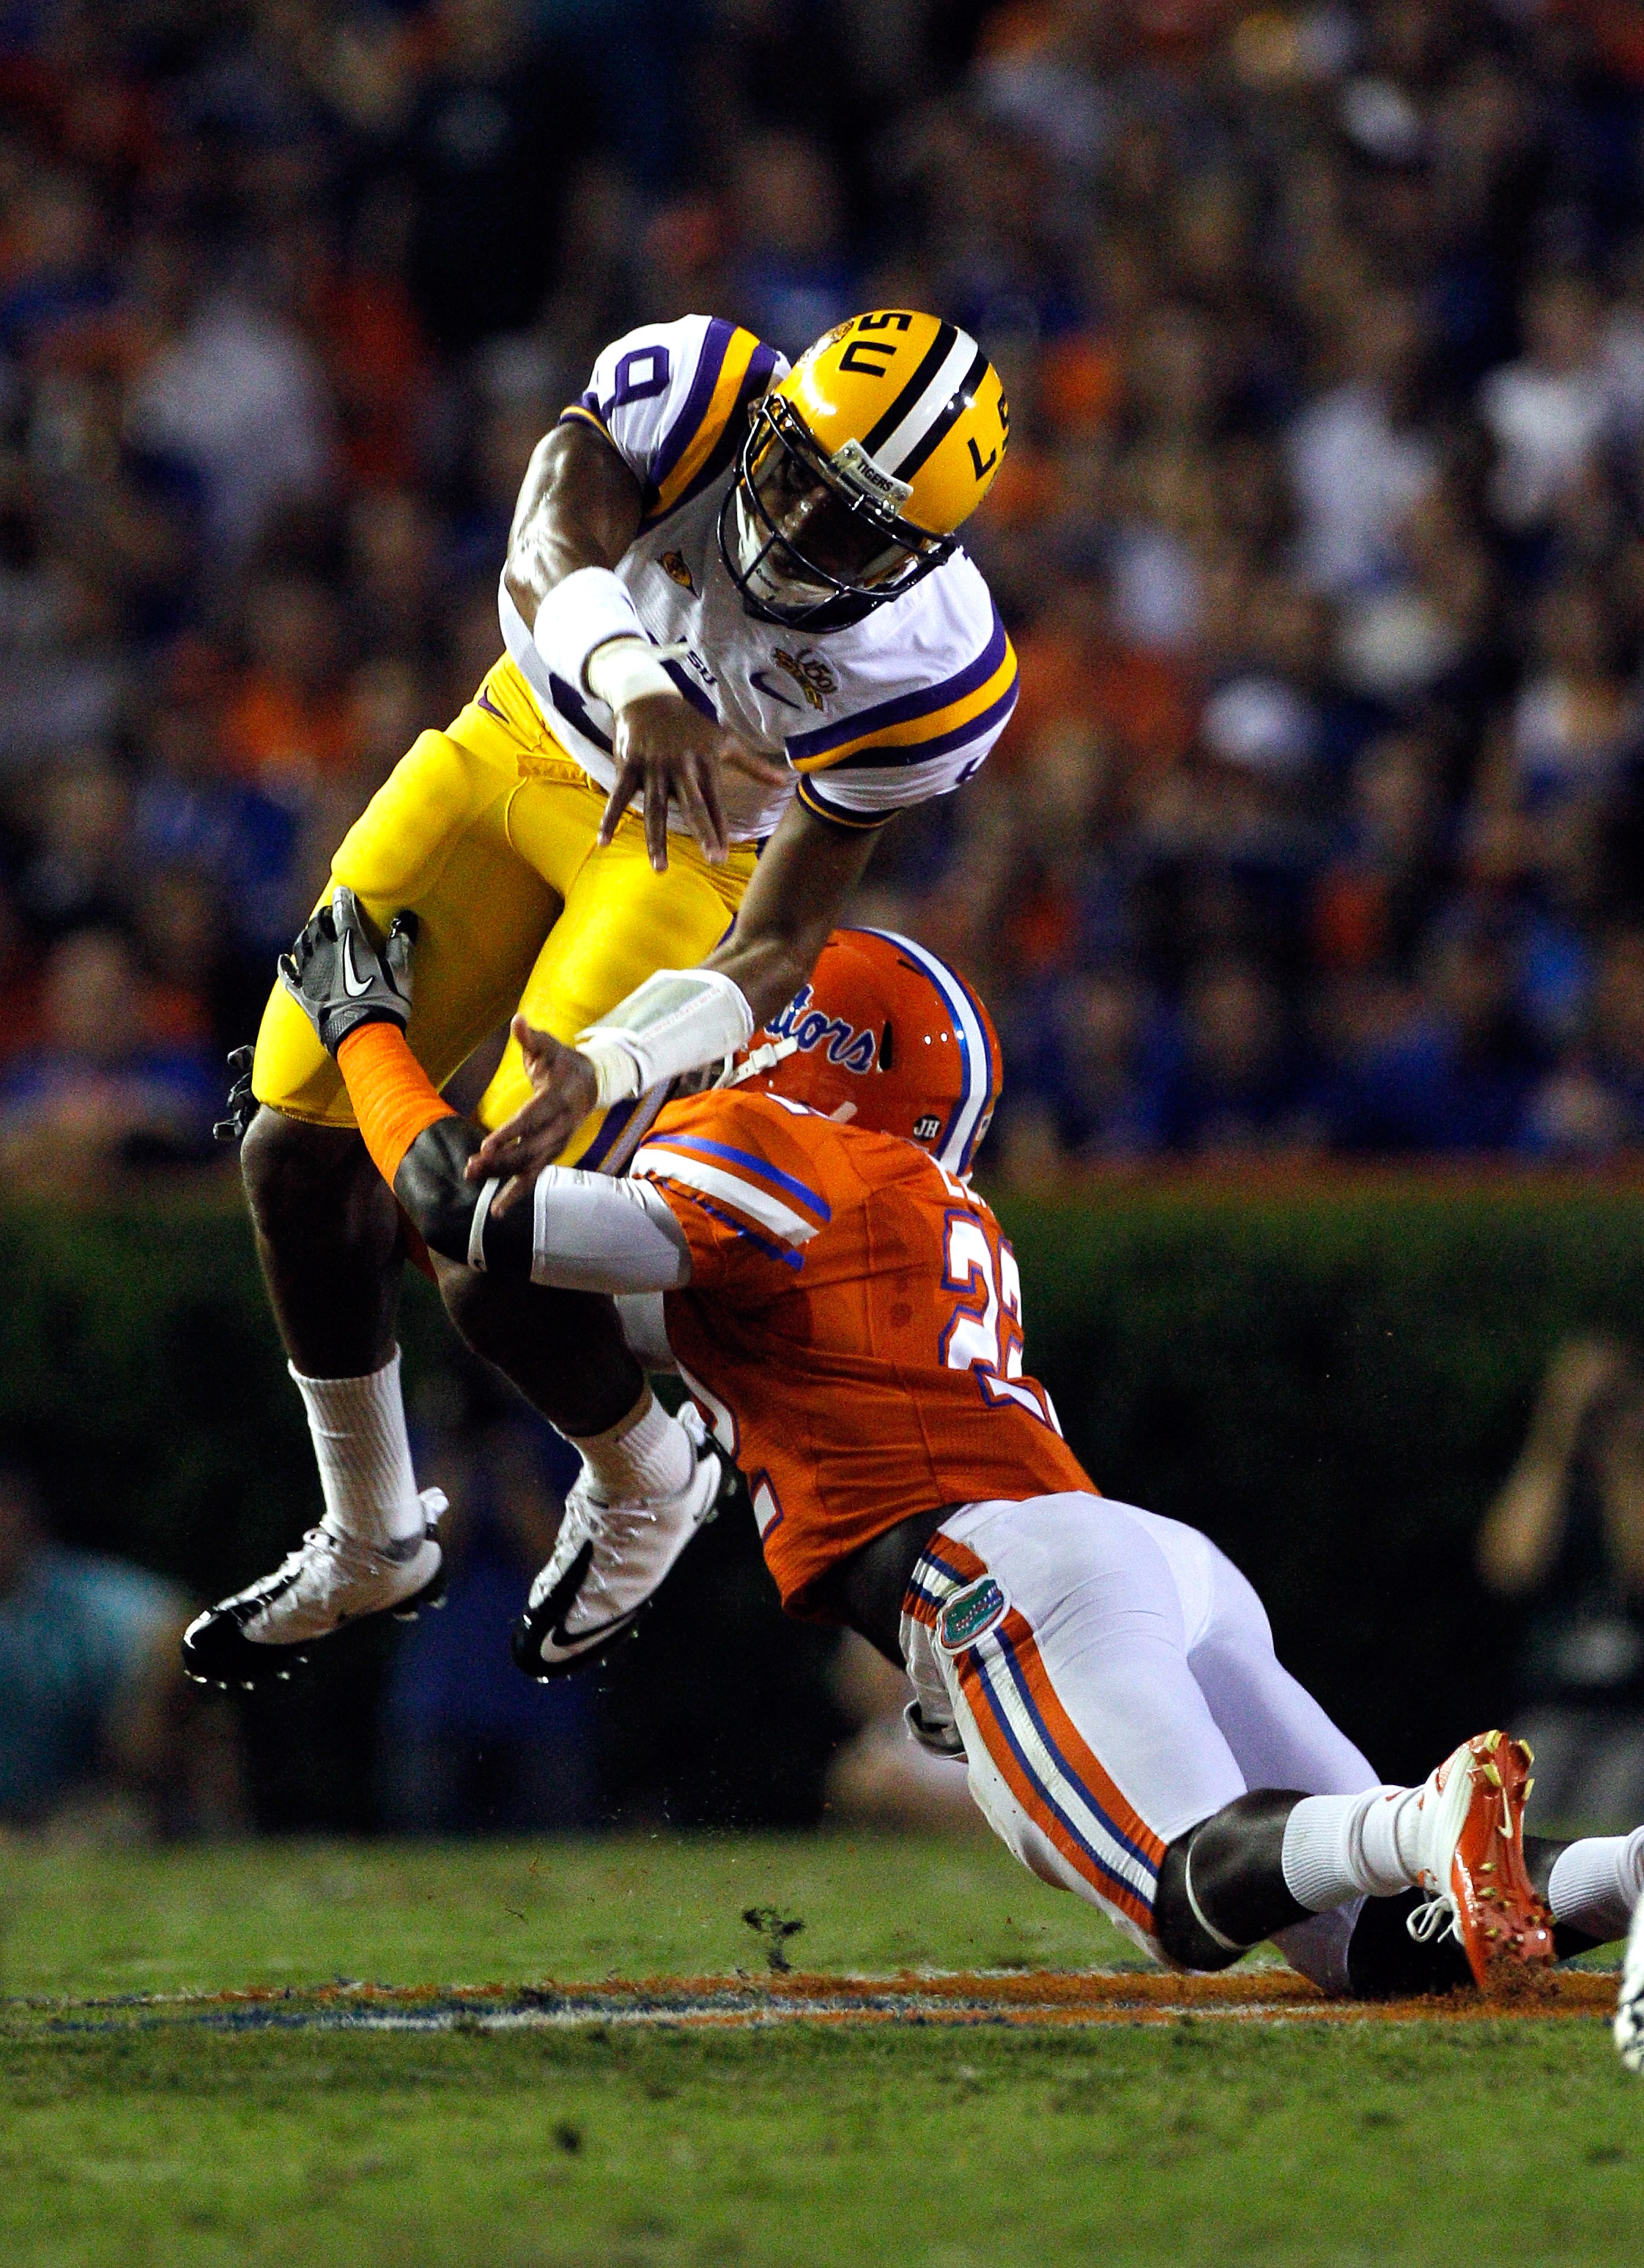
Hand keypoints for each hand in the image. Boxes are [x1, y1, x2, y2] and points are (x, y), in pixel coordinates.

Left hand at [278, 888, 416, 1054]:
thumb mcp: (403, 973)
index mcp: (351, 944)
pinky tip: (285, 959)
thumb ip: (402, 944)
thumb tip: (405, 922)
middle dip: (323, 916)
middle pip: (317, 926)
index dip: (343, 899)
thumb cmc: (387, 1003)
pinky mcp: (304, 996)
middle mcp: (326, 954)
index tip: (344, 891)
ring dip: (306, 935)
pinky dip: (286, 967)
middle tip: (330, 913)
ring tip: (312, 932)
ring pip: (301, 946)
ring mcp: (312, 975)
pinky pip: (289, 977)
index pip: (343, 912)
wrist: (365, 1038)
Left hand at [465, 1016, 598, 1211]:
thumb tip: (518, 1022)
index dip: (510, 1133)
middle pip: (529, 1148)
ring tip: (471, 1177)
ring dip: (501, 1175)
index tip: (487, 1145)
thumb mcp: (549, 1046)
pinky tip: (496, 1212)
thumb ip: (533, 1038)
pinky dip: (515, 1195)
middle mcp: (561, 1127)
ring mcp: (557, 1144)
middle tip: (470, 1166)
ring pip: (529, 1166)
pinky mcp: (551, 1155)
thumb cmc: (562, 1061)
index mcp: (559, 1099)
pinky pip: (533, 1178)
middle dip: (500, 1160)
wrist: (591, 1083)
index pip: (532, 1119)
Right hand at [601, 693, 787, 871]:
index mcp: (703, 763)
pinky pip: (617, 797)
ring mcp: (652, 767)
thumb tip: (784, 781)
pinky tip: (602, 843)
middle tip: (712, 860)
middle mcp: (679, 766)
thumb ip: (753, 766)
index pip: (714, 802)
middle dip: (703, 833)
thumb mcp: (725, 741)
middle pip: (692, 805)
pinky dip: (609, 819)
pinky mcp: (628, 765)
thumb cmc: (691, 724)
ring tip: (660, 868)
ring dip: (656, 840)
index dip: (719, 829)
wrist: (649, 697)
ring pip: (654, 809)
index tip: (722, 856)